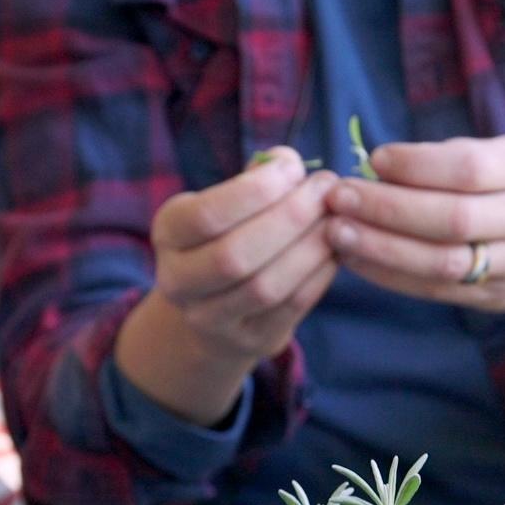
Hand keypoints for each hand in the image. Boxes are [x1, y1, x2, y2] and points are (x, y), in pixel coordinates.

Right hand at [115, 149, 339, 424]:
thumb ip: (254, 179)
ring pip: (265, 286)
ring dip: (310, 248)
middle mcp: (178, 280)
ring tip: (335, 219)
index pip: (206, 215)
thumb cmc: (229, 235)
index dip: (255, 191)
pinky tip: (335, 249)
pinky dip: (320, 273)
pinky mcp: (250, 340)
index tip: (293, 169)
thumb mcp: (226, 202)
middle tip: (325, 191)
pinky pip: (292, 306)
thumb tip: (288, 163)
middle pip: (236, 255)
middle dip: (290, 218)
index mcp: (168, 233)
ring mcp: (211, 319)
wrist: (217, 309)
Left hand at [323, 134, 504, 338]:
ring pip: (443, 264)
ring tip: (337, 232)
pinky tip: (355, 258)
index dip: (416, 165)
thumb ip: (451, 158)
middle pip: (454, 220)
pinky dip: (390, 276)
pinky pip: (436, 291)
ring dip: (382, 249)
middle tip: (339, 197)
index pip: (470, 169)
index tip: (373, 159)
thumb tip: (379, 166)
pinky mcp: (497, 299)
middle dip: (388, 209)